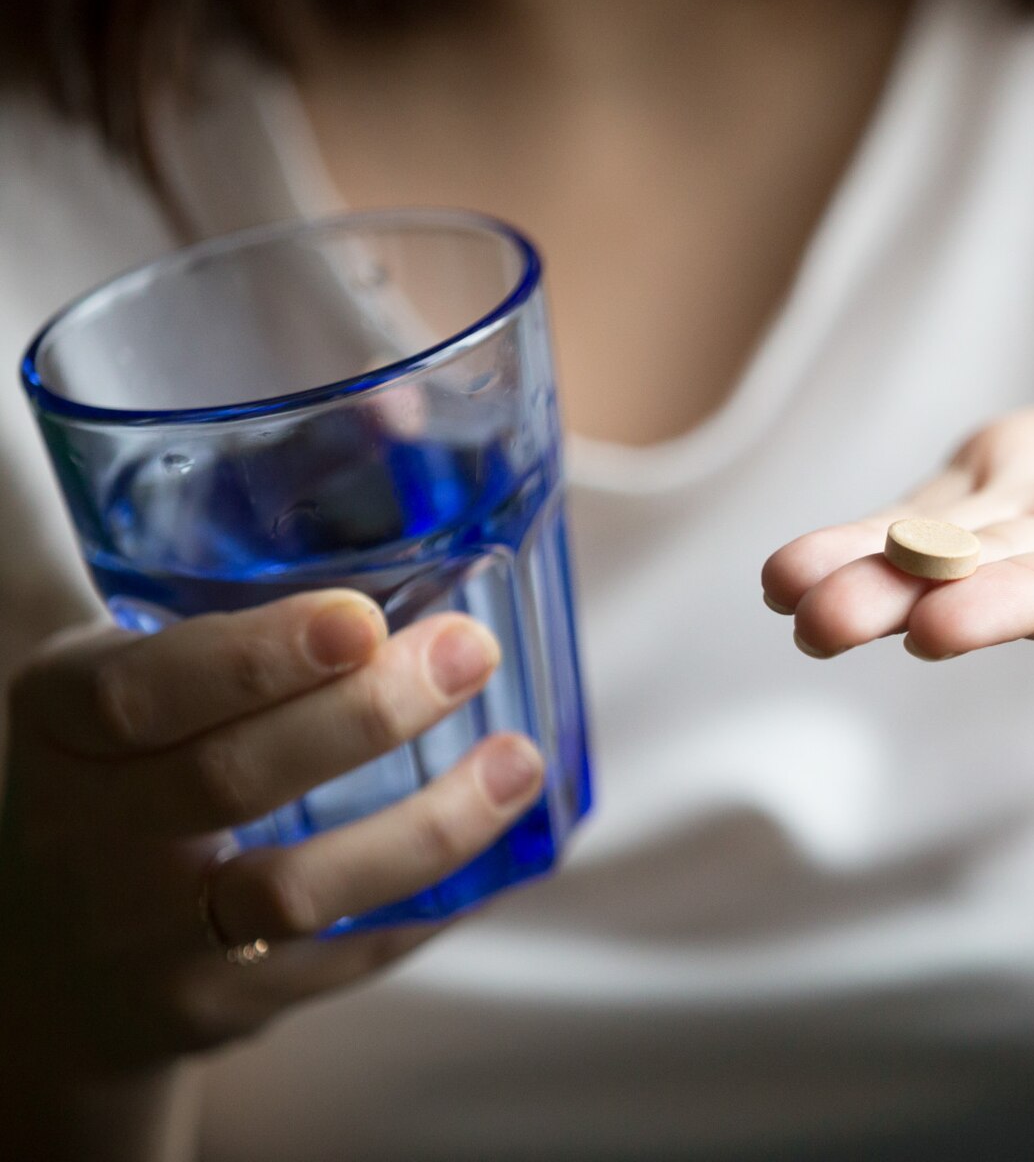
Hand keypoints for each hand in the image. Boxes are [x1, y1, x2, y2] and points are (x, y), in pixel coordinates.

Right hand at [0, 592, 544, 1074]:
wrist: (55, 975)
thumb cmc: (122, 780)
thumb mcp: (117, 692)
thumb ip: (214, 621)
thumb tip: (377, 488)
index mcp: (63, 729)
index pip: (138, 691)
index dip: (254, 657)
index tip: (361, 617)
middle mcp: (93, 838)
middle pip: (233, 779)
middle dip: (366, 714)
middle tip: (469, 652)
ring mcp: (156, 937)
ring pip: (296, 889)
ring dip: (427, 825)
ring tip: (518, 763)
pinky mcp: (224, 1005)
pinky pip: (345, 957)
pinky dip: (433, 900)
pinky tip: (505, 851)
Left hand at [762, 403, 1033, 663]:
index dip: (1030, 601)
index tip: (944, 628)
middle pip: (1007, 577)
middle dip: (917, 593)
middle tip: (822, 622)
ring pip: (954, 545)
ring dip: (866, 567)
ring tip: (784, 594)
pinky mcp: (1026, 487)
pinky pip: (944, 508)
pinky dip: (871, 532)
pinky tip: (791, 568)